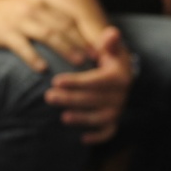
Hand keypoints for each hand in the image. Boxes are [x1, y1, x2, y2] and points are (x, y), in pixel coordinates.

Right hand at [0, 0, 91, 71]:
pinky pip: (22, 46)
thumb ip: (44, 18)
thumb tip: (68, 35)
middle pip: (62, 26)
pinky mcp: (4, 32)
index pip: (68, 18)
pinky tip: (42, 69)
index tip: (98, 48)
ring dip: (65, 48)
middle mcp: (31, 9)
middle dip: (81, 42)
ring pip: (48, 34)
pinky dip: (34, 57)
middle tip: (96, 58)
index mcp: (38, 3)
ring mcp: (17, 20)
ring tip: (78, 62)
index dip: (85, 33)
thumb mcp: (23, 10)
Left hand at [46, 26, 131, 143]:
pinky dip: (98, 137)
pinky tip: (82, 139)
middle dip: (72, 99)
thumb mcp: (106, 46)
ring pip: (101, 118)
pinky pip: (109, 132)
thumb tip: (112, 31)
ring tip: (62, 117)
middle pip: (96, 100)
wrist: (115, 70)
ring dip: (82, 118)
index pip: (98, 81)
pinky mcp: (113, 120)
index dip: (77, 82)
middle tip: (48, 97)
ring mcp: (118, 108)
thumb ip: (107, 41)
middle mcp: (121, 94)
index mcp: (120, 75)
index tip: (55, 80)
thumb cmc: (104, 55)